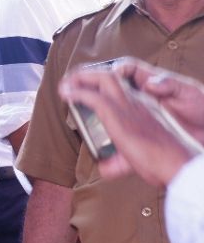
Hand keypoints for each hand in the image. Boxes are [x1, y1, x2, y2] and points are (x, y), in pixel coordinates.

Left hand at [59, 61, 202, 185]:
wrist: (176, 162)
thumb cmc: (160, 161)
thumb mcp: (135, 158)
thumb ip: (117, 161)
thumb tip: (103, 168)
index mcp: (140, 109)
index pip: (118, 88)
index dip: (99, 83)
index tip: (83, 87)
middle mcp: (134, 102)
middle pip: (110, 77)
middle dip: (87, 74)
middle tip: (70, 80)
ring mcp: (126, 106)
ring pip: (102, 79)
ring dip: (80, 78)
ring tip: (65, 84)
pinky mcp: (117, 115)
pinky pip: (93, 97)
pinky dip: (78, 93)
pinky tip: (66, 93)